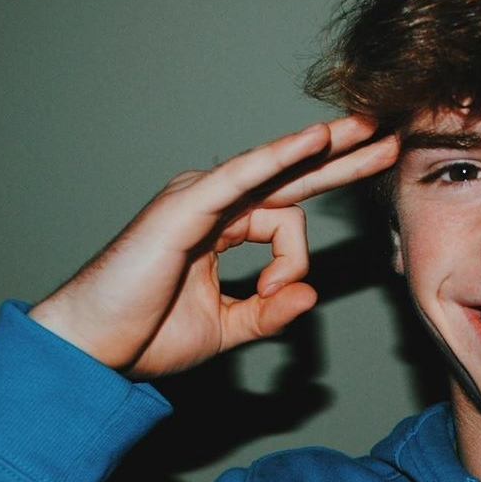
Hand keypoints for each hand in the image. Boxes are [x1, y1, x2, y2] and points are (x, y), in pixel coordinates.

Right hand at [30, 117, 397, 378]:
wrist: (92, 349)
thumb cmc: (146, 334)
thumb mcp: (229, 328)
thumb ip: (270, 312)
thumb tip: (310, 295)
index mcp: (223, 227)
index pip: (287, 214)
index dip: (298, 260)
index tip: (280, 294)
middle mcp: (214, 204)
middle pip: (293, 174)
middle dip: (343, 155)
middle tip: (388, 132)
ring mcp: (200, 199)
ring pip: (279, 178)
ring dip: (330, 162)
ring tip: (375, 134)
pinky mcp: (186, 207)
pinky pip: (242, 177)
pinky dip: (279, 157)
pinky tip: (316, 139)